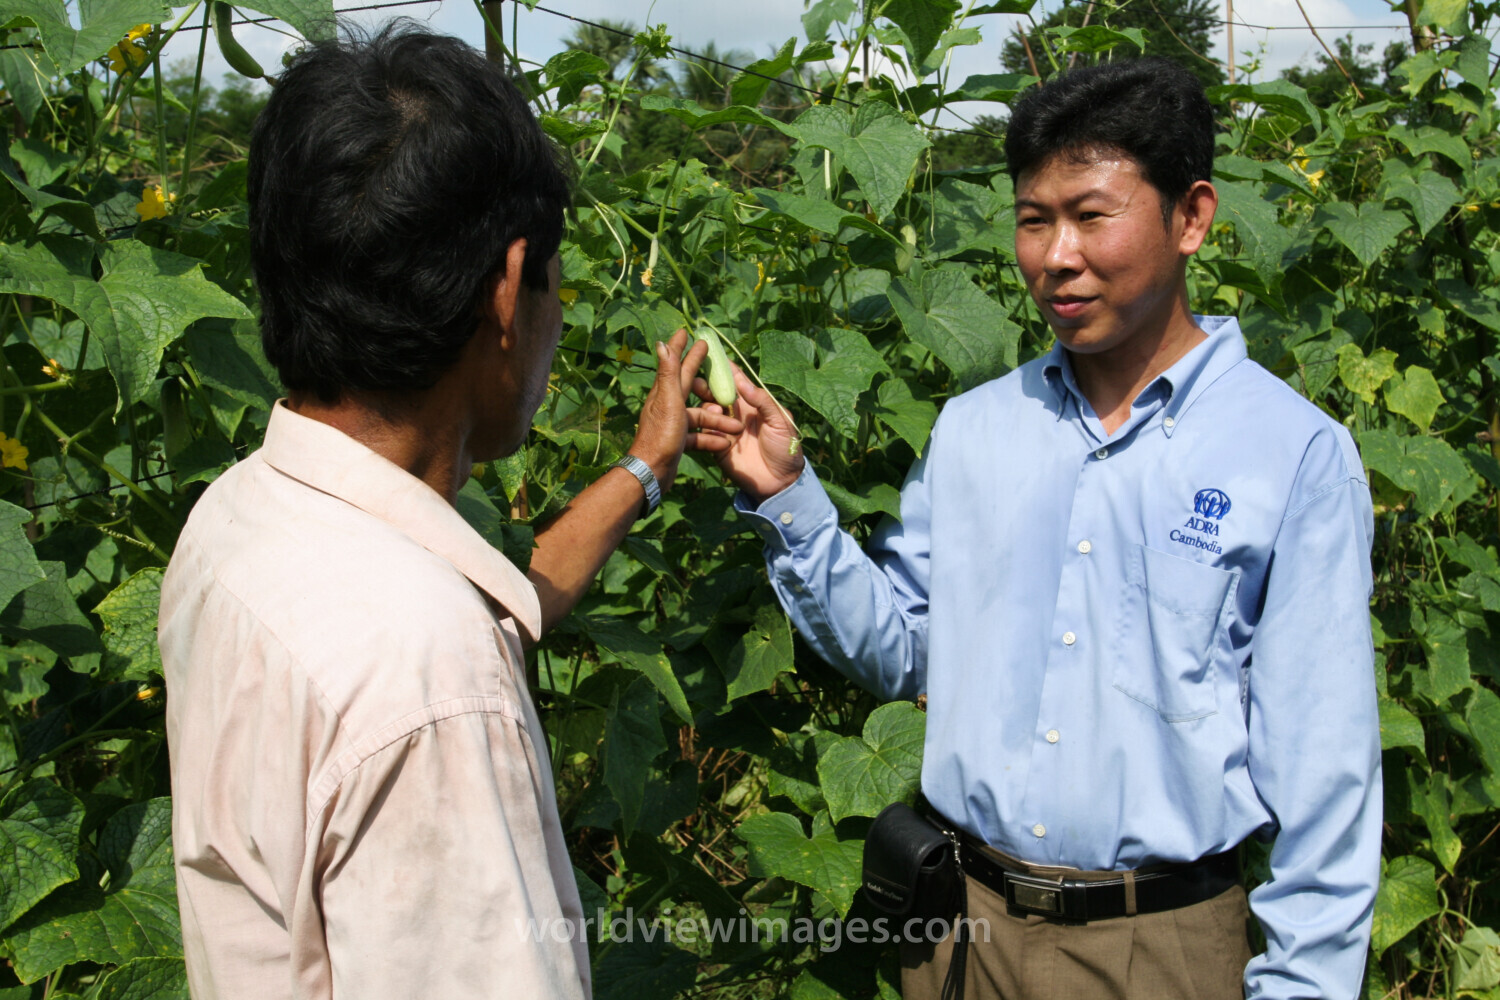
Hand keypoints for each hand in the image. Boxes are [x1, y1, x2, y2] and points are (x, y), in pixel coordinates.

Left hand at [627, 329, 735, 492]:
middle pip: (689, 386)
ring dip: (718, 420)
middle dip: (705, 379)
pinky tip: (725, 444)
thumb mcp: (668, 401)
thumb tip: (661, 343)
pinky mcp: (678, 442)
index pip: (675, 364)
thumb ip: (668, 373)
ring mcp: (673, 424)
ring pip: (699, 416)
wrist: (652, 472)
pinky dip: (711, 439)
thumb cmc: (662, 435)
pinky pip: (698, 436)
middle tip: (718, 368)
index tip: (687, 332)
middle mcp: (668, 405)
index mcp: (665, 393)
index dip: (682, 348)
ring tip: (737, 426)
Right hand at [689, 364, 803, 502]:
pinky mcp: (717, 445)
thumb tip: (743, 382)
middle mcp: (735, 413)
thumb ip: (763, 401)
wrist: (781, 482)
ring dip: (705, 401)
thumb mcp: (781, 421)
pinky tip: (712, 419)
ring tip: (709, 401)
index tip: (710, 353)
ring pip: (707, 409)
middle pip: (716, 393)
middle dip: (706, 383)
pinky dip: (706, 422)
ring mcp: (724, 428)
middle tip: (697, 378)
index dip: (725, 368)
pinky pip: (706, 430)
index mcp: (752, 404)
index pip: (736, 381)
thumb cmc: (786, 448)